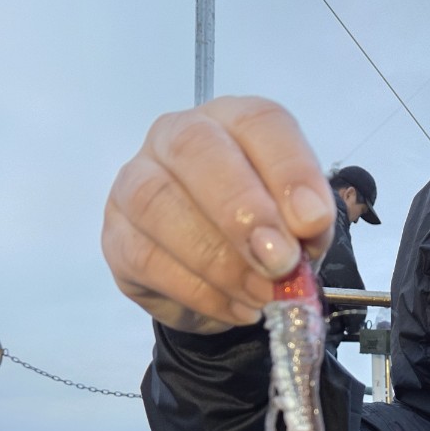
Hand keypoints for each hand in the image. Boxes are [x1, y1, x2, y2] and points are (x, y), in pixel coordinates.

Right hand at [102, 97, 335, 333]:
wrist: (227, 286)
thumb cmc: (269, 238)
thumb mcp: (302, 231)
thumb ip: (309, 225)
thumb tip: (307, 227)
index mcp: (235, 124)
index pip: (258, 122)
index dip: (288, 170)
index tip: (312, 221)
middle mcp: (176, 138)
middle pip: (195, 149)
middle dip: (243, 210)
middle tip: (279, 262)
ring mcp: (135, 182)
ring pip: (157, 204)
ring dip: (218, 260)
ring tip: (261, 296)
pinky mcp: (117, 237)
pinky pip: (146, 259)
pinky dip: (199, 292)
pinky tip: (236, 308)